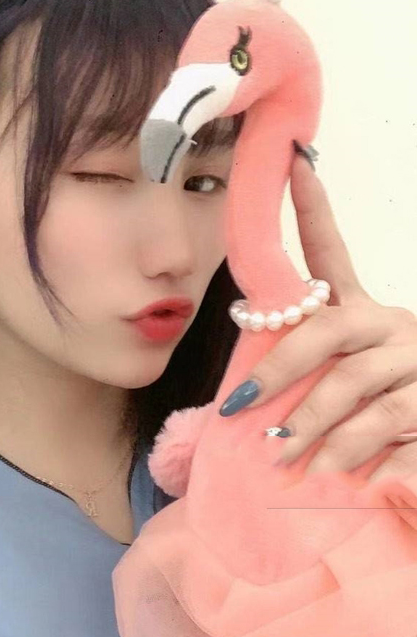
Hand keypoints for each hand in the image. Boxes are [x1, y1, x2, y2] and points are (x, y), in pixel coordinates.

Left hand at [224, 152, 416, 482]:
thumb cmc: (378, 413)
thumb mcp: (337, 387)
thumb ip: (301, 383)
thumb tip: (237, 398)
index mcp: (362, 312)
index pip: (333, 252)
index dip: (315, 207)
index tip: (295, 161)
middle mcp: (391, 324)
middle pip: (327, 328)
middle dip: (279, 367)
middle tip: (240, 406)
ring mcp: (415, 360)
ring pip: (352, 382)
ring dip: (310, 422)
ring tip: (279, 456)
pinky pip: (385, 422)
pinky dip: (351, 451)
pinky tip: (331, 475)